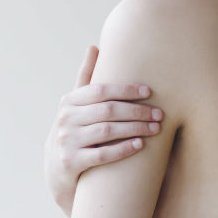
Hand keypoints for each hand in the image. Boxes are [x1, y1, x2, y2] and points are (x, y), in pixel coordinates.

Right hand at [44, 45, 164, 211]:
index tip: (149, 92)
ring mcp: (67, 141)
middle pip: (108, 110)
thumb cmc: (74, 131)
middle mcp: (66, 119)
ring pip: (107, 131)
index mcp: (69, 102)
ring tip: (155, 129)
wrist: (57, 171)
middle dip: (137, 111)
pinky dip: (122, 148)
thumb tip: (94, 46)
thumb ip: (85, 78)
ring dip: (135, 129)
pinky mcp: (72, 163)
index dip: (126, 90)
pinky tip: (140, 145)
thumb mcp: (75, 106)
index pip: (101, 91)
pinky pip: (102, 155)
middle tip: (159, 114)